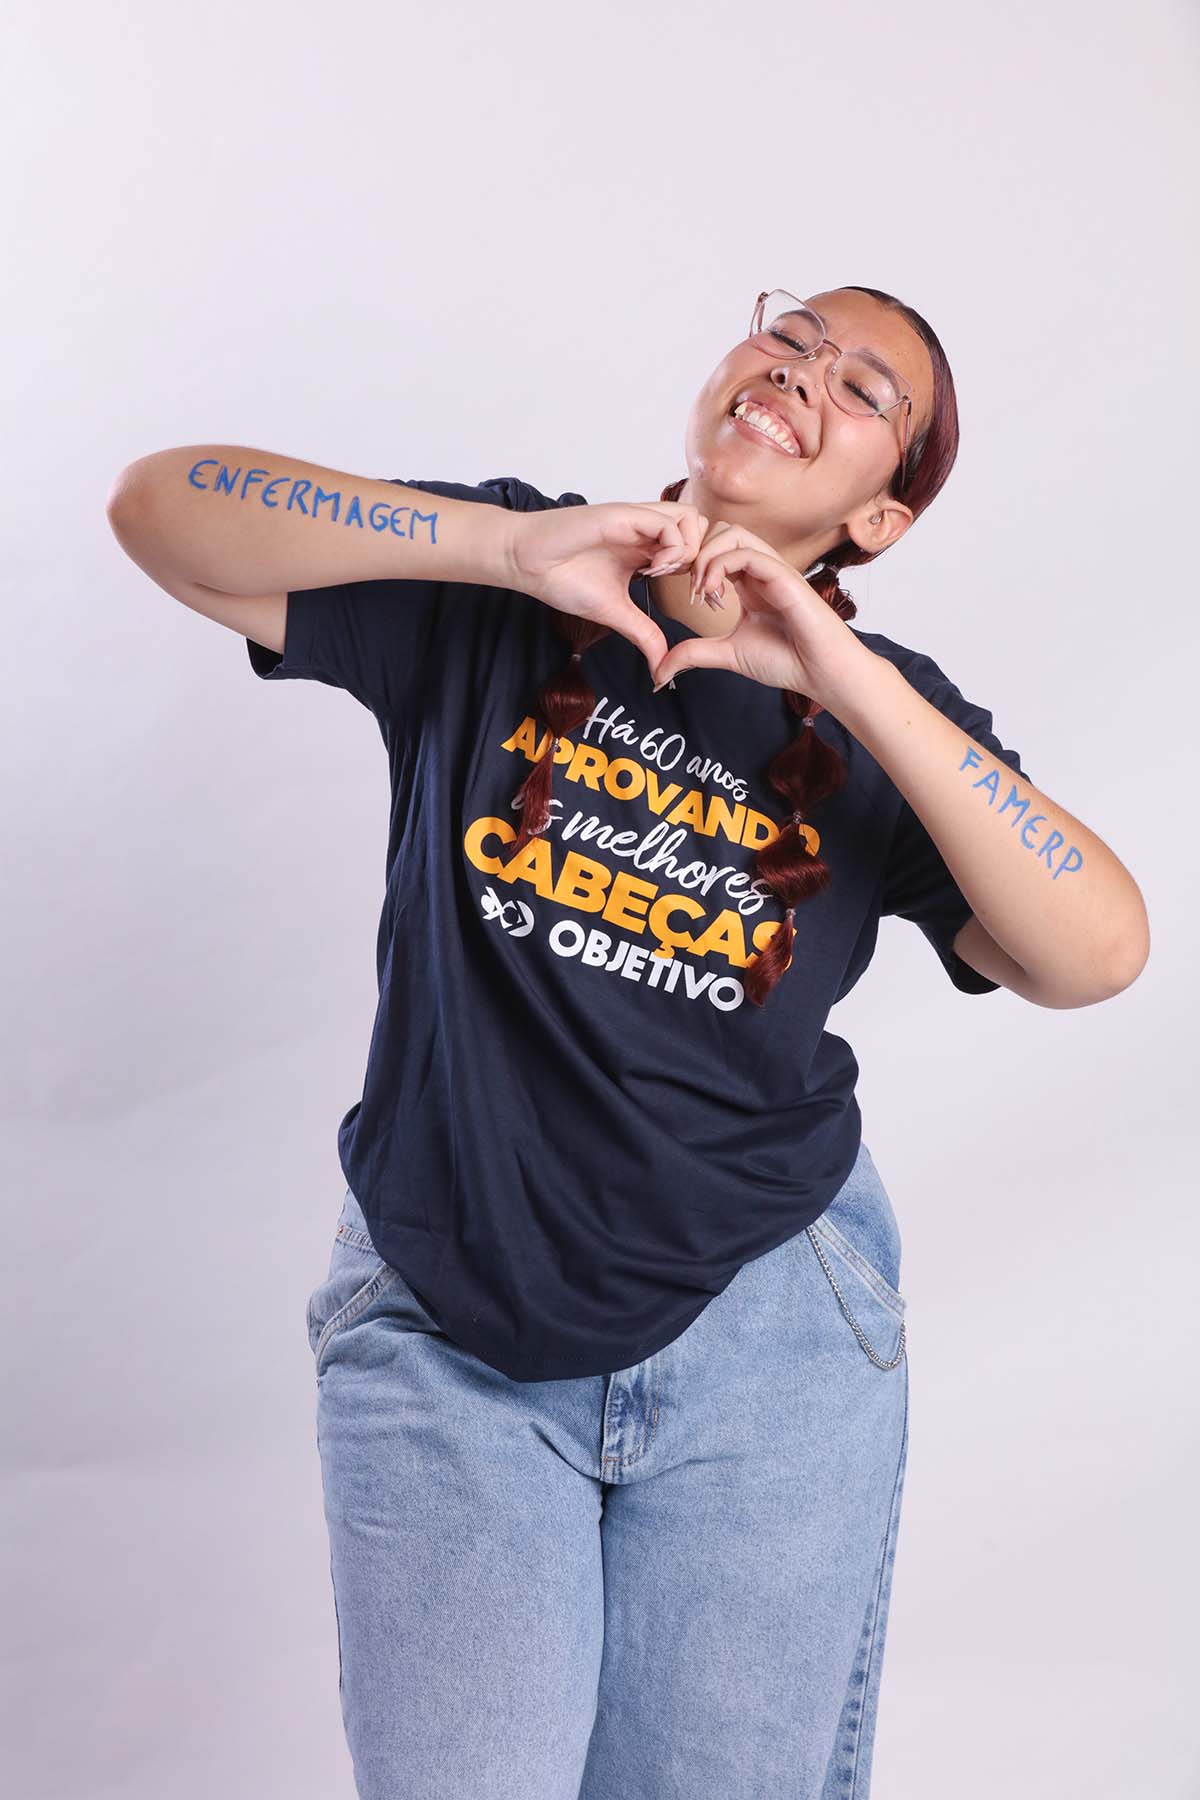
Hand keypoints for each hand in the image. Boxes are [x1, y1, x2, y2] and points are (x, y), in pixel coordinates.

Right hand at [506, 500, 709, 677]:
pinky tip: (651, 569)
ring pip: (691, 519)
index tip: (700, 602)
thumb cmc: (562, 578)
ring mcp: (637, 520)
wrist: (527, 562)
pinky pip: (667, 523)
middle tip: (693, 590)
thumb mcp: (614, 613)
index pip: (696, 549)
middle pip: (703, 528)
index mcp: (647, 549)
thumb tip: (662, 669)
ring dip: (689, 551)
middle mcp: (647, 530)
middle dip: (707, 561)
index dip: (706, 574)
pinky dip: (670, 548)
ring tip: (667, 575)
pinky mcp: (624, 514)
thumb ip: (642, 634)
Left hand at [649, 519, 867, 709]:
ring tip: (701, 590)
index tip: (683, 593)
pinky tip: (714, 594)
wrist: (823, 674)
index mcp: (748, 581)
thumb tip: (659, 669)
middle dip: (695, 552)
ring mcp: (773, 569)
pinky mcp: (785, 576)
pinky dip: (722, 566)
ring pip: (733, 532)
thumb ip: (694, 654)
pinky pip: (748, 552)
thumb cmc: (787, 661)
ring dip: (707, 556)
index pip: (714, 548)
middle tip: (688, 587)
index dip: (690, 561)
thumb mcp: (727, 654)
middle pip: (720, 530)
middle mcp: (760, 569)